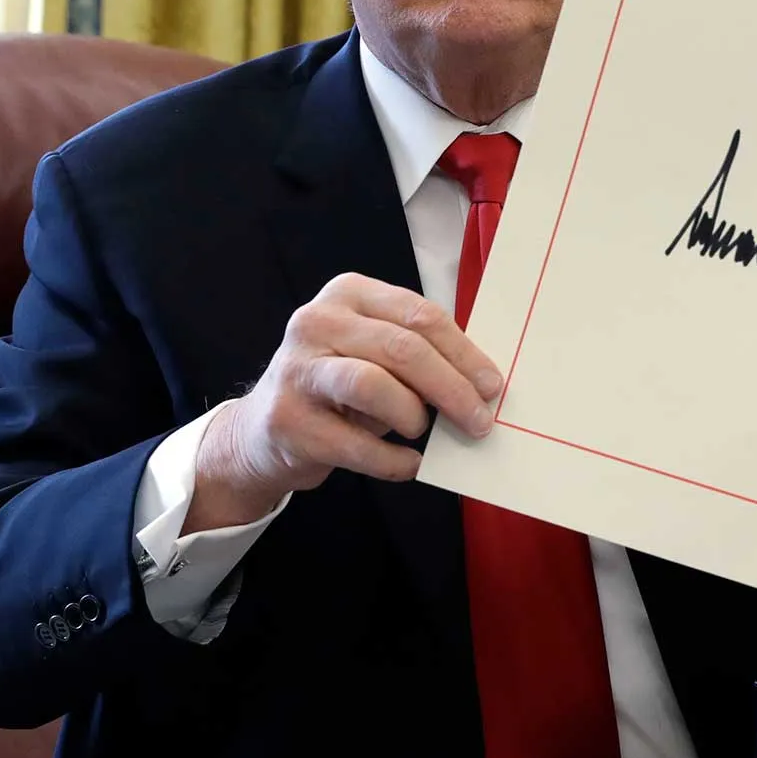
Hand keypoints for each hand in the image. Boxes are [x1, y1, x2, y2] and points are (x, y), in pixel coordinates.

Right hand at [186, 274, 501, 530]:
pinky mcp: (286, 420)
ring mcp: (296, 369)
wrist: (264, 431)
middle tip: (478, 420)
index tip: (492, 385)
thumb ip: (419, 354)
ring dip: (414, 415)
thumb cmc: (338, 387)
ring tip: (425, 432)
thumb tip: (482, 384)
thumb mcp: (374, 353)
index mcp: (349, 294)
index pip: (418, 314)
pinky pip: (354, 443)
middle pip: (401, 348)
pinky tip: (408, 463)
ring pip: (372, 385)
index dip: (463, 352)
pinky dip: (392, 460)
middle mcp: (317, 322)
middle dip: (450, 387)